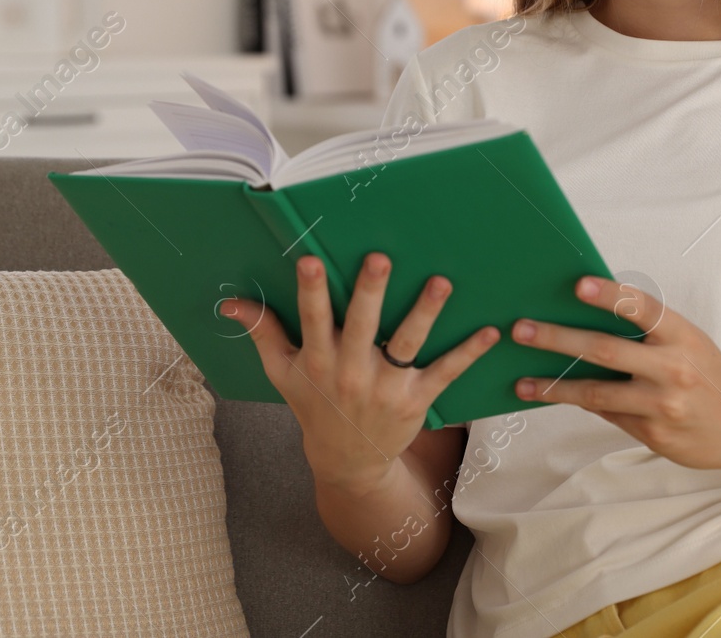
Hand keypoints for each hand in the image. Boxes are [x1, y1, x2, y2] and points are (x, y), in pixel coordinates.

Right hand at [219, 251, 498, 492]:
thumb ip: (263, 333)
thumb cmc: (313, 406)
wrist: (348, 462)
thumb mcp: (283, 373)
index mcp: (319, 361)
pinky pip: (445, 373)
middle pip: (362, 327)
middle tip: (379, 258)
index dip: (311, 292)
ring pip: (407, 345)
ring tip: (440, 283)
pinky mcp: (417, 400)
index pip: (312, 320)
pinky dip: (468, 353)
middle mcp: (351, 372)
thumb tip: (231, 301)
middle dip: (370, 293)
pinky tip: (489, 330)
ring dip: (425, 313)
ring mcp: (386, 388)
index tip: (309, 260)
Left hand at [509, 274, 720, 474]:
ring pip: (597, 393)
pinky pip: (607, 415)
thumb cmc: (708, 374)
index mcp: (682, 336)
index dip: (609, 295)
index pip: (641, 308)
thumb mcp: (689, 343)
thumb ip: (648, 333)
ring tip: (522, 381)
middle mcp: (673, 369)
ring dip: (554, 386)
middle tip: (522, 329)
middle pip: (605, 351)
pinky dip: (579, 403)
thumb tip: (588, 317)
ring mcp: (662, 405)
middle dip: (558, 339)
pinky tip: (552, 396)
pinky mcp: (654, 434)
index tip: (577, 284)